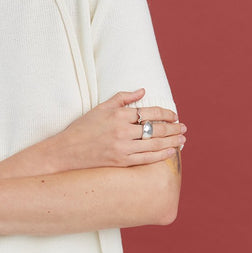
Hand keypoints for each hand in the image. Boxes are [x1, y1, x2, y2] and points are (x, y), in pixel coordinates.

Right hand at [56, 89, 185, 169]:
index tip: (174, 115)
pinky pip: (147, 158)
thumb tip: (143, 91)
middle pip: (156, 128)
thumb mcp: (100, 108)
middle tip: (184, 127)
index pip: (149, 112)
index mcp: (118, 115)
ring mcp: (122, 148)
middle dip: (174, 128)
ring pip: (155, 144)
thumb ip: (122, 98)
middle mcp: (122, 131)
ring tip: (183, 139)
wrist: (67, 151)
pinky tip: (171, 151)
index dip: (165, 113)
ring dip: (172, 141)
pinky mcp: (121, 161)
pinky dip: (161, 154)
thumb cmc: (82, 128)